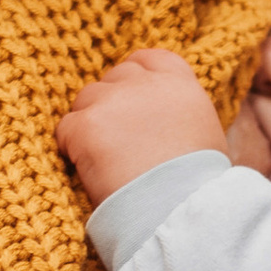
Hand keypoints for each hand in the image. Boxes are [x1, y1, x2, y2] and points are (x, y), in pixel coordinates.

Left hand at [58, 48, 231, 205]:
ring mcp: (113, 102)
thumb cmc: (196, 186)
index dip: (134, 76)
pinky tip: (89, 171)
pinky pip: (65, 130)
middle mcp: (146, 85)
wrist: (177, 211)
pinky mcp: (85, 126)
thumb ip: (179, 114)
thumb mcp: (204, 136)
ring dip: (89, 125)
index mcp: (179, 84)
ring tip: (104, 160)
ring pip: (85, 100)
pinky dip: (72, 149)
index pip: (147, 59)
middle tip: (115, 139)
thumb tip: (165, 120)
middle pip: (113, 79)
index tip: (130, 97)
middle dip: (110, 103)